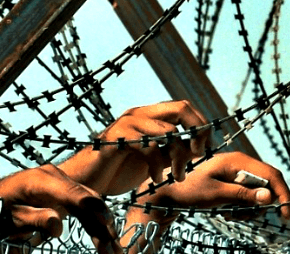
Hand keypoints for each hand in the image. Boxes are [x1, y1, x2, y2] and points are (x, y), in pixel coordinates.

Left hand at [0, 164, 120, 253]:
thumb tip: (57, 227)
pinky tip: (106, 238)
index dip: (90, 207)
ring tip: (114, 249)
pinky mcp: (66, 194)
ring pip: (91, 204)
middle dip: (103, 223)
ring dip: (103, 227)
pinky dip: (96, 224)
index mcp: (41, 179)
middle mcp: (57, 177)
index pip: (71, 192)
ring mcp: (63, 184)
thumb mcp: (8, 216)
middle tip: (112, 247)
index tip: (105, 221)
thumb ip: (33, 219)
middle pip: (88, 198)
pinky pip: (85, 208)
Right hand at [60, 101, 211, 194]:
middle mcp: (140, 114)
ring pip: (169, 130)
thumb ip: (174, 150)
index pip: (184, 107)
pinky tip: (155, 178)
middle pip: (181, 107)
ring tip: (177, 176)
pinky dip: (158, 164)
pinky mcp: (116, 139)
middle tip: (198, 153)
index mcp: (150, 116)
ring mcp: (127, 124)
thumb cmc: (119, 170)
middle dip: (196, 130)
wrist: (84, 182)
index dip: (200, 124)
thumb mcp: (155, 159)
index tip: (205, 147)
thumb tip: (199, 147)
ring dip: (179, 156)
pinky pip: (149, 146)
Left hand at [122, 152, 289, 252]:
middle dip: (262, 205)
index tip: (286, 214)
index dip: (282, 193)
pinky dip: (243, 207)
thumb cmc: (188, 189)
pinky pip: (247, 195)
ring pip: (258, 192)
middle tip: (244, 217)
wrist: (166, 190)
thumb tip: (270, 196)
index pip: (271, 174)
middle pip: (267, 184)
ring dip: (250, 208)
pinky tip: (228, 211)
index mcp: (238, 161)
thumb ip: (243, 195)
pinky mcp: (232, 180)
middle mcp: (240, 163)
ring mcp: (236, 171)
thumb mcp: (215, 194)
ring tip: (231, 215)